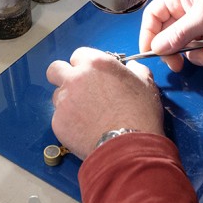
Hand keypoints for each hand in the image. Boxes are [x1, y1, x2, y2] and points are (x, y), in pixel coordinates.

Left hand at [46, 47, 163, 159]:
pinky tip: (84, 130)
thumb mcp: (146, 85)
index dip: (85, 65)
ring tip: (85, 115)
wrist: (128, 148)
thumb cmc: (140, 116)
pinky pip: (58, 117)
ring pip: (56, 95)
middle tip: (77, 89)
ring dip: (67, 101)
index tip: (91, 75)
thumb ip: (136, 71)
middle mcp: (76, 78)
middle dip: (63, 76)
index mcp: (96, 64)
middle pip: (56, 69)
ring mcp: (64, 100)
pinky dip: (68, 122)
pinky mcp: (58, 122)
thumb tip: (132, 67)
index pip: (79, 55)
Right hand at [140, 0, 202, 71]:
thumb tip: (156, 47)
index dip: (149, 34)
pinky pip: (200, 51)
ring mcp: (199, 24)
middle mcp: (186, 9)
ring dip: (196, 55)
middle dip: (176, 50)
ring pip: (184, 47)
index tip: (150, 53)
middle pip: (168, 35)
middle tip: (178, 65)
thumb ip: (178, 34)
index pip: (154, 16)